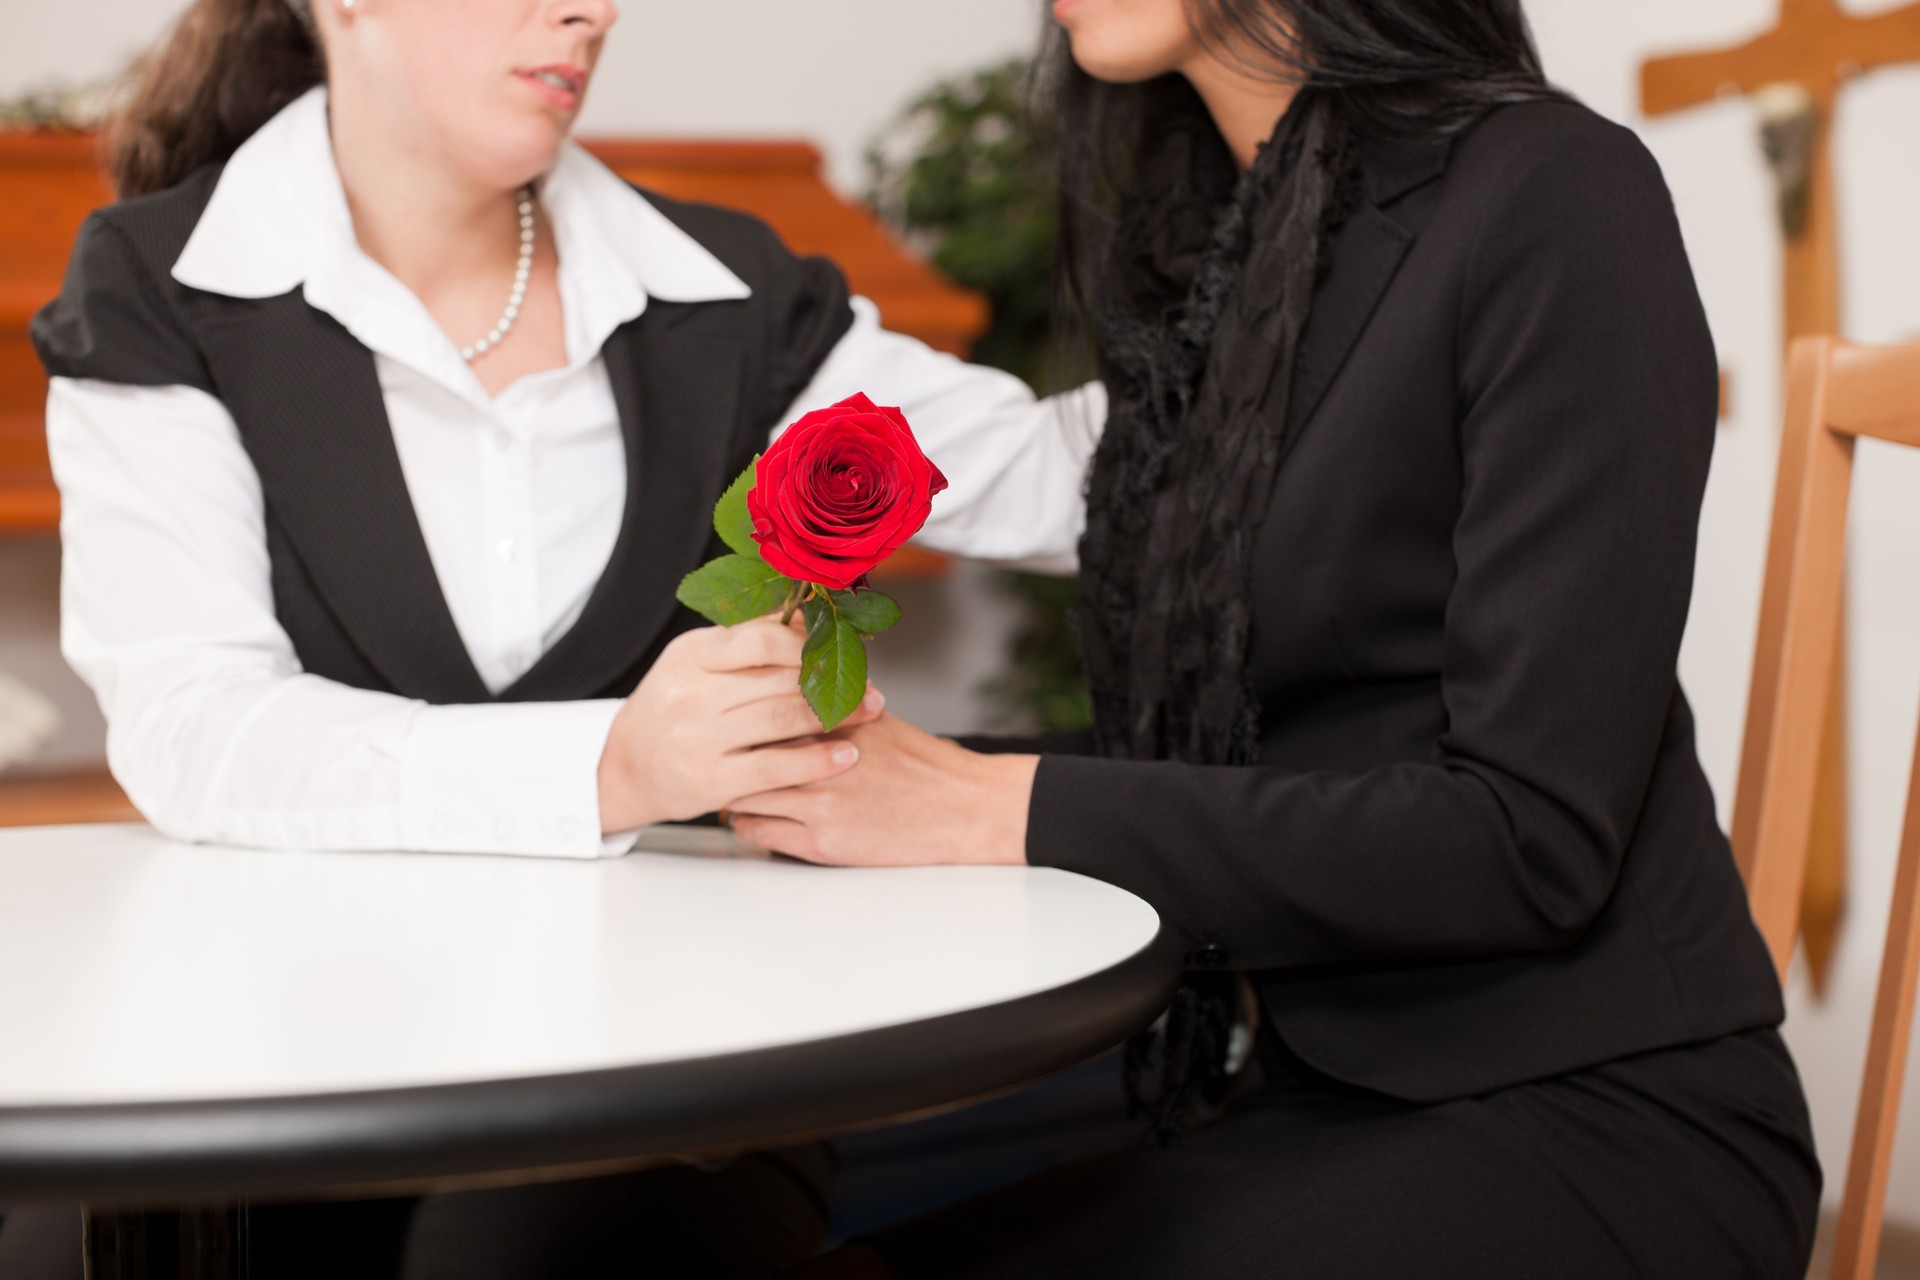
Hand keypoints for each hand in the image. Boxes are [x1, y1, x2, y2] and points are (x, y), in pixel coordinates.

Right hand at [596, 618, 882, 832]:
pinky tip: (845, 756)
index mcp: (690, 654)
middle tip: (871, 687)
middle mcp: (691, 693)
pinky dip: (818, 761)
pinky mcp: (709, 781)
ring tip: (868, 714)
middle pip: (780, 679)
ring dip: (836, 716)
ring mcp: (698, 738)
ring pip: (783, 720)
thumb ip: (748, 640)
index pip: (762, 638)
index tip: (843, 651)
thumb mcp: (697, 663)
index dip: (810, 645)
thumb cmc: (672, 709)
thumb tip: (809, 614)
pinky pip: (777, 768)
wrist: (623, 767)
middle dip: (834, 681)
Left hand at [728, 714, 1035, 866]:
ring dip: (731, 789)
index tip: (724, 716)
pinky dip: (747, 821)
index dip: (736, 713)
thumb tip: (788, 687)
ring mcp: (819, 802)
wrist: (961, 808)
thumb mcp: (875, 717)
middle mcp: (820, 758)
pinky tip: (750, 815)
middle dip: (725, 752)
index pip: (760, 710)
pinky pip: (759, 831)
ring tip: (728, 784)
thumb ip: (828, 705)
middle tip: (715, 752)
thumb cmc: (922, 763)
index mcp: (833, 719)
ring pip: (742, 792)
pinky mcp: (822, 842)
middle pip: (743, 750)